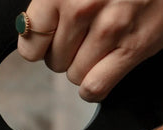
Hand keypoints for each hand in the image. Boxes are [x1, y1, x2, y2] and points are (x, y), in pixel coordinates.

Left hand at [17, 0, 162, 101]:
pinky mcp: (131, 49)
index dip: (39, 44)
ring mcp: (107, 29)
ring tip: (99, 50)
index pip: (31, 34)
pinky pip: (96, 87)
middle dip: (66, 54)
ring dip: (84, 68)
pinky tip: (101, 75)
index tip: (46, 43)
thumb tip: (36, 29)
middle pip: (54, 59)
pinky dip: (94, 88)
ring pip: (75, 75)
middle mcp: (81, 5)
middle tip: (83, 41)